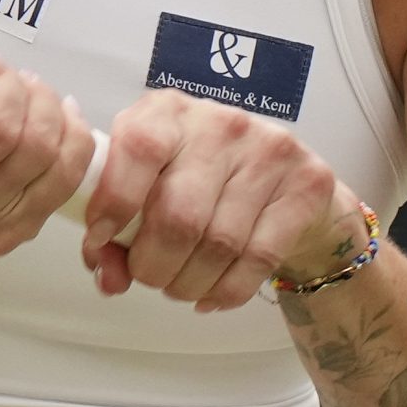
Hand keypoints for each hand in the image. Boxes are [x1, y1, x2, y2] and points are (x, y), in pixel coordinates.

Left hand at [79, 89, 348, 311]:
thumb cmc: (201, 183)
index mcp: (168, 112)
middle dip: (152, 265)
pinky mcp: (306, 184)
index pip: (138, 149)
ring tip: (179, 287)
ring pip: (217, 244)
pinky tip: (212, 294)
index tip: (101, 241)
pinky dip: (225, 291)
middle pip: (178, 214)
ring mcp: (268, 151)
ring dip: (187, 284)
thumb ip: (115, 230)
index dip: (113, 203)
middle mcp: (220, 123)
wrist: (286, 180)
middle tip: (149, 278)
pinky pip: (257, 260)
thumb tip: (108, 277)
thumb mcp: (149, 188)